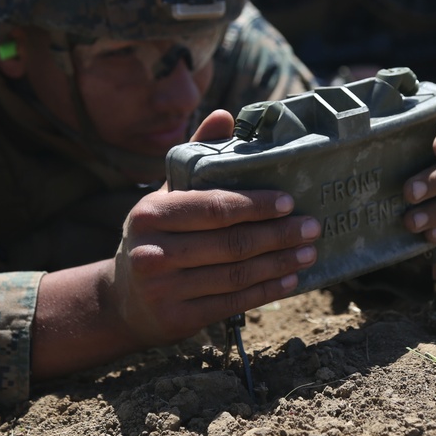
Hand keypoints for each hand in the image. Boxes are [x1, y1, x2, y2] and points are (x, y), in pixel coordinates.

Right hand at [112, 109, 319, 348]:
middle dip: (278, 235)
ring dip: (279, 264)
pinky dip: (265, 291)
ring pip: (236, 276)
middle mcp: (152, 252)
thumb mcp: (168, 195)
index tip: (290, 202)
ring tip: (308, 253)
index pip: (214, 207)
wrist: (124, 300)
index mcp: (151, 213)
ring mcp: (162, 290)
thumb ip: (197, 155)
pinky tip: (289, 280)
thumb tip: (225, 115)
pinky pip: (231, 303)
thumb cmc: (156, 235)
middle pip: (230, 244)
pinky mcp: (176, 319)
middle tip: (311, 227)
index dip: (256, 205)